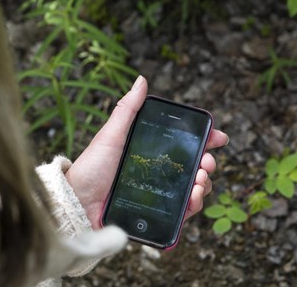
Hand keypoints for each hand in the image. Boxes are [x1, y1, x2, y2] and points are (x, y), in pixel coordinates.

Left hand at [65, 76, 228, 229]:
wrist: (77, 203)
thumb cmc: (91, 168)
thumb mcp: (111, 135)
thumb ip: (128, 109)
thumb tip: (142, 80)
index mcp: (150, 152)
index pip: (184, 144)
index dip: (205, 140)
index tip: (218, 137)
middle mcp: (158, 173)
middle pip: (195, 167)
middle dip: (208, 163)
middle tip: (207, 163)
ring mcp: (159, 194)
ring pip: (194, 189)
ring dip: (204, 184)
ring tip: (200, 180)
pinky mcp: (157, 216)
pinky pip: (183, 212)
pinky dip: (194, 205)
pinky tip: (193, 197)